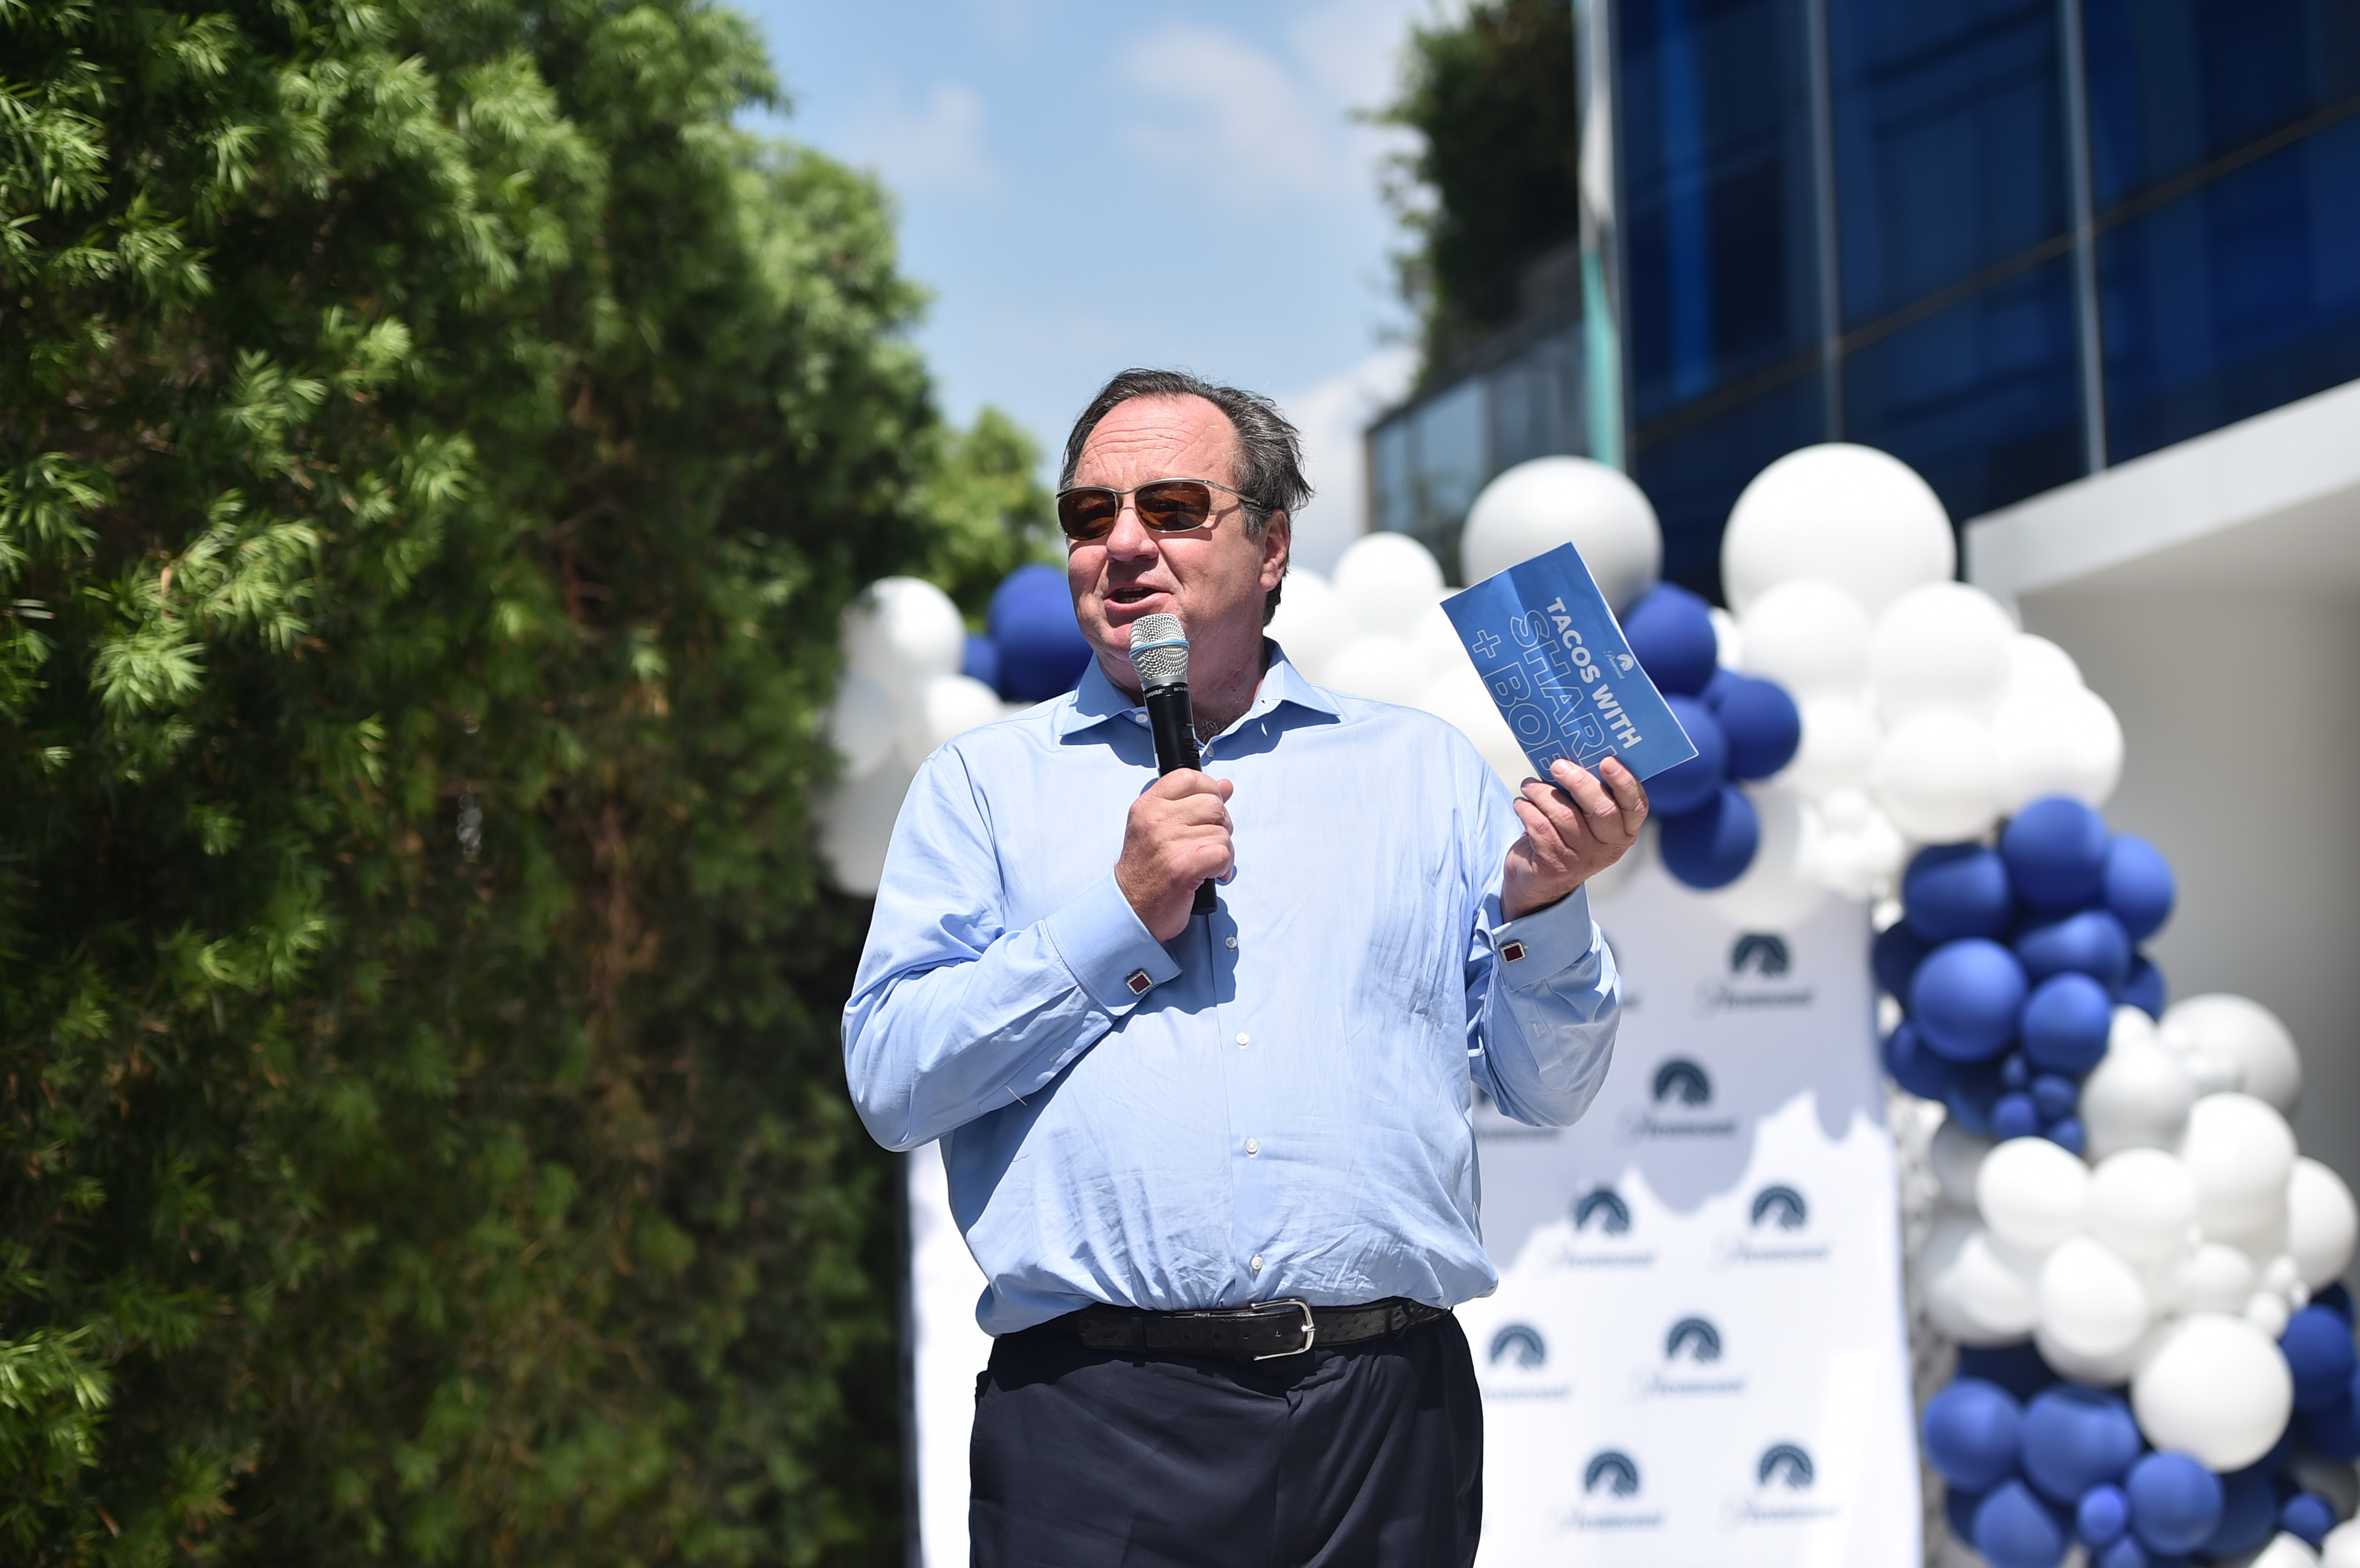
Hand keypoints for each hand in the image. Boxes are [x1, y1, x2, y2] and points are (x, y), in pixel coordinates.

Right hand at [1116, 769, 1235, 940]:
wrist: (1130, 908)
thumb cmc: (1146, 870)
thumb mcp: (1159, 828)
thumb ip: (1191, 804)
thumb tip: (1226, 786)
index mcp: (1147, 805)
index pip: (1189, 777)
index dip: (1208, 791)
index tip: (1208, 812)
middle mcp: (1156, 819)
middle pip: (1213, 804)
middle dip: (1221, 825)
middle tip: (1208, 843)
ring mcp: (1169, 842)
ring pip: (1222, 831)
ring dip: (1223, 850)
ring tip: (1207, 863)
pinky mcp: (1184, 866)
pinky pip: (1224, 853)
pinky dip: (1224, 867)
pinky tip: (1212, 875)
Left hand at [1501, 757, 1648, 919]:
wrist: (1539, 880)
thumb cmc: (1564, 835)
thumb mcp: (1584, 818)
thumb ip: (1588, 792)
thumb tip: (1573, 751)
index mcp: (1624, 830)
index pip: (1636, 805)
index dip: (1624, 781)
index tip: (1606, 760)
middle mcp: (1609, 847)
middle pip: (1602, 809)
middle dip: (1579, 781)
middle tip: (1557, 765)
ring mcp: (1583, 859)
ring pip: (1565, 816)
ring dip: (1542, 793)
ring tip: (1530, 785)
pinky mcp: (1555, 866)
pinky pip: (1540, 827)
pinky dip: (1526, 809)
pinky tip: (1521, 803)